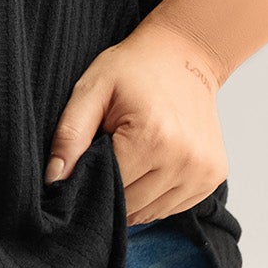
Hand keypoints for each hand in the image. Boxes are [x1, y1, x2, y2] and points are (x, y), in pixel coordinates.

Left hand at [43, 21, 227, 222]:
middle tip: (109, 153)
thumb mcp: (92, 89)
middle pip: (129, 205)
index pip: (108, 189)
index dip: (89, 178)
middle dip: (111, 188)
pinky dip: (155, 194)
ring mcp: (203, 171)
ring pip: (150, 212)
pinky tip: (151, 163)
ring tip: (131, 156)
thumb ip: (70, 135)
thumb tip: (54, 180)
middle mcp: (184, 159)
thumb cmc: (135, 70)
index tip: (87, 159)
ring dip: (133, 195)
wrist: (185, 55)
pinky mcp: (212, 176)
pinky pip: (171, 207)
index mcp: (152, 137)